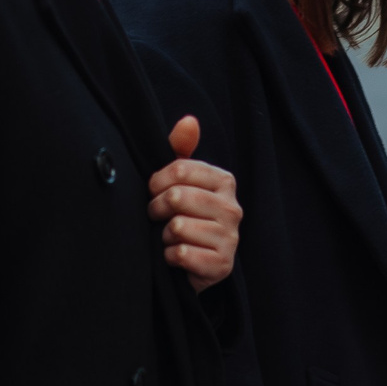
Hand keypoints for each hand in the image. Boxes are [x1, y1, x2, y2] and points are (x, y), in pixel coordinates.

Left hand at [147, 115, 239, 292]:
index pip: (180, 170)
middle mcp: (233, 208)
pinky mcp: (222, 265)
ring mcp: (231, 239)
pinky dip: (169, 257)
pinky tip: (175, 256)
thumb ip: (180, 149)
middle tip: (157, 216)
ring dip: (164, 236)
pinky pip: (181, 254)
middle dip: (156, 209)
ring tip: (170, 237)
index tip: (153, 191)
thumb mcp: (179, 181)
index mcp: (224, 181)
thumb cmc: (182, 214)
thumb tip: (190, 121)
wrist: (191, 264)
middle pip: (176, 197)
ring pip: (177, 227)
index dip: (156, 182)